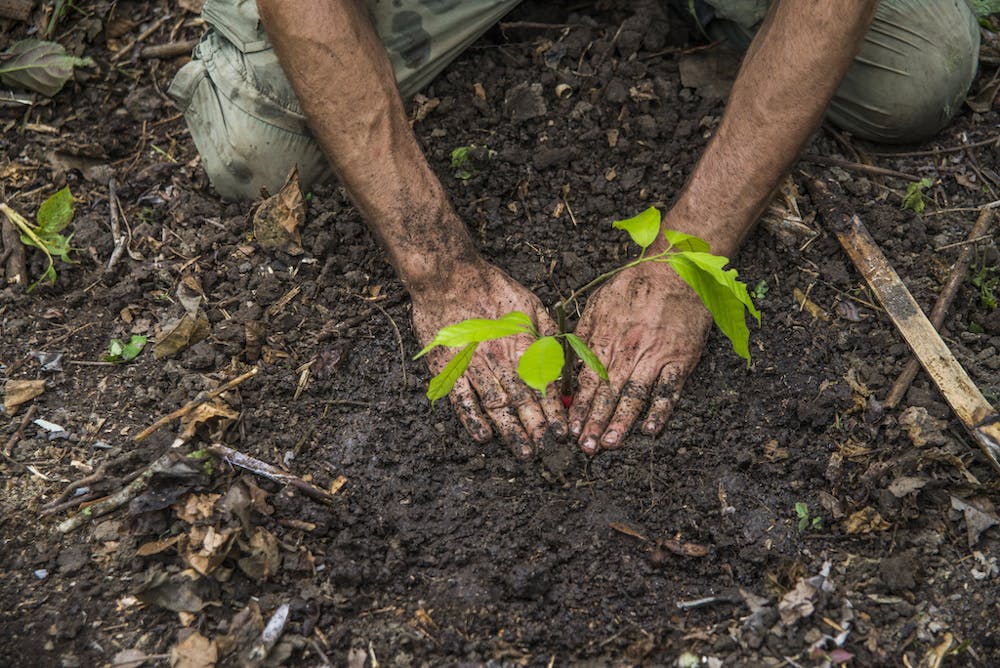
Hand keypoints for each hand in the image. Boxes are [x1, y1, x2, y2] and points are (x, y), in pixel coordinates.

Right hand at [410, 258, 567, 457]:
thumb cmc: (492, 289)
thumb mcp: (530, 305)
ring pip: (496, 404)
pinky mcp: (449, 367)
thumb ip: (547, 334)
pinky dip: (472, 419)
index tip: (562, 431)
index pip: (542, 385)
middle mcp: (500, 359)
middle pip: (522, 400)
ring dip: (511, 430)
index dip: (553, 410)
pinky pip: (462, 398)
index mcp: (521, 345)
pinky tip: (483, 437)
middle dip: (537, 427)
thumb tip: (562, 365)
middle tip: (547, 449)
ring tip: (524, 451)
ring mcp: (474, 365)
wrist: (449, 276)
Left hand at [569, 261, 710, 453]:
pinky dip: (660, 411)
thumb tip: (566, 368)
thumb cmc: (633, 287)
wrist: (675, 270)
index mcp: (605, 338)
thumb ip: (582, 338)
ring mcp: (656, 355)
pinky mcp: (681, 358)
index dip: (578, 407)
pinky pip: (669, 389)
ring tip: (609, 444)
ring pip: (635, 395)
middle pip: (608, 393)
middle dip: (594, 423)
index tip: (570, 428)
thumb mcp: (598, 305)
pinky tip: (649, 429)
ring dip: (621, 422)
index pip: (587, 381)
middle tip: (585, 448)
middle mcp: (628, 350)